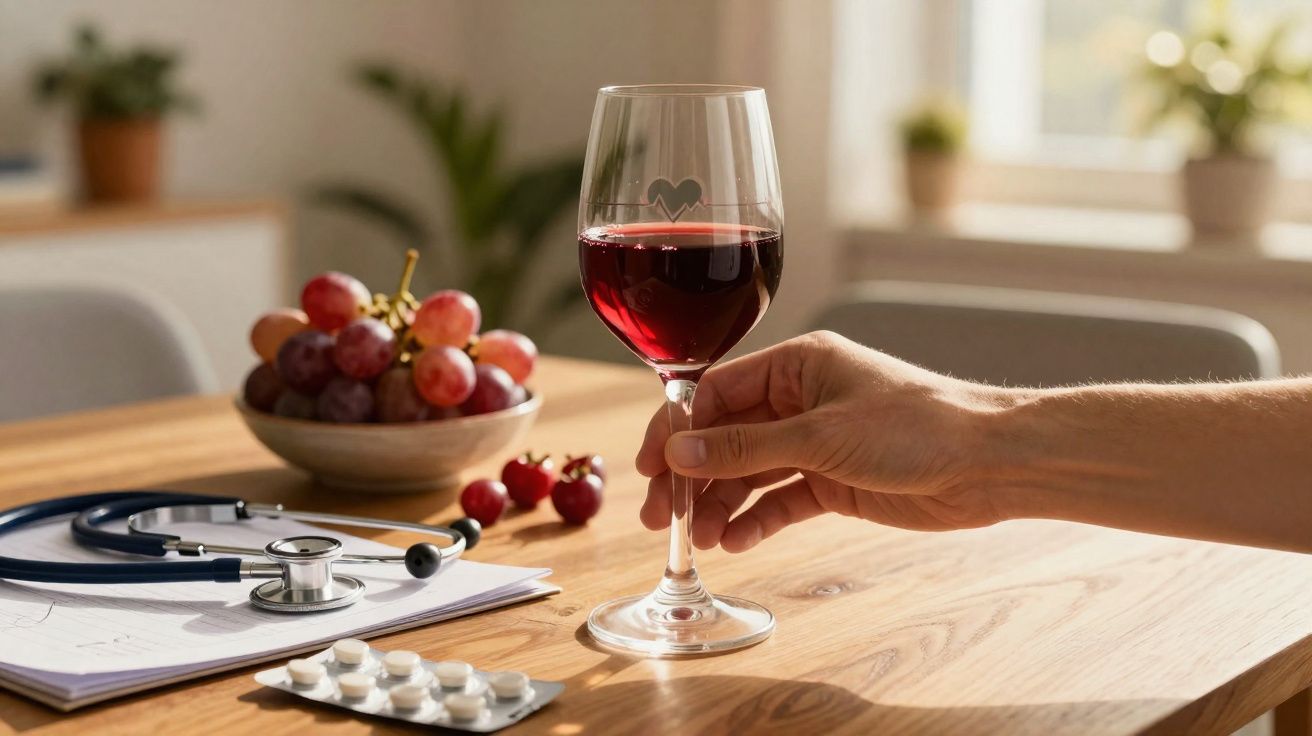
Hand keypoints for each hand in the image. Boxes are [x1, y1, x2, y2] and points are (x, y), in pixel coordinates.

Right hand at [635, 331, 1019, 552]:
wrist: (989, 464)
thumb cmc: (916, 428)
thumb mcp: (820, 436)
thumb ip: (745, 448)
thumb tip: (678, 455)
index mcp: (797, 365)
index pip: (716, 392)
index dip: (677, 429)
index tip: (650, 467)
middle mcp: (801, 400)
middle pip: (726, 436)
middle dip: (692, 474)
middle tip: (658, 514)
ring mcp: (816, 442)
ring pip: (749, 472)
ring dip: (719, 503)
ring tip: (696, 538)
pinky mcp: (833, 481)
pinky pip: (780, 499)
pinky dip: (756, 519)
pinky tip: (734, 541)